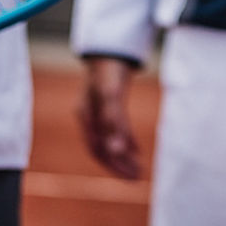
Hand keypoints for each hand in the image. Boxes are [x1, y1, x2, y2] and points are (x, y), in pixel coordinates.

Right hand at [78, 56, 140, 178]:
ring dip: (124, 156)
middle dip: (119, 165)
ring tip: (139, 169)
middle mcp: (90, 116)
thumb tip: (117, 152)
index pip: (98, 149)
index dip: (114, 164)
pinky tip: (137, 151)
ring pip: (109, 140)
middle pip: (102, 149)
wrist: (108, 47)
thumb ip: (113, 123)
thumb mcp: (110, 95)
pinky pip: (116, 129)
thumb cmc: (108, 70)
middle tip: (137, 178)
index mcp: (86, 117)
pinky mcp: (109, 104)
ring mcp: (97, 110)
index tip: (131, 176)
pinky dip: (126, 141)